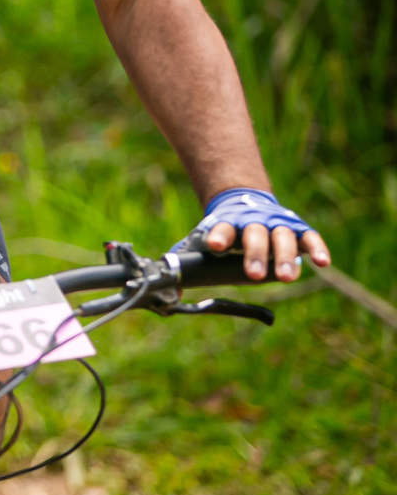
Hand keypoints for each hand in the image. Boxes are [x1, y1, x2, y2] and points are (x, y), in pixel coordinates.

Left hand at [196, 188, 331, 283]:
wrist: (245, 201)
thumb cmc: (225, 233)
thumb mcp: (203, 242)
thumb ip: (189, 265)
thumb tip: (171, 293)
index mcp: (228, 223)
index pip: (222, 229)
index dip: (219, 237)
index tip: (216, 247)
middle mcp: (253, 222)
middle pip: (255, 235)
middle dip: (255, 254)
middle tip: (254, 275)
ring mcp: (277, 223)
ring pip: (282, 237)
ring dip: (284, 256)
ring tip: (286, 277)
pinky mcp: (297, 228)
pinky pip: (309, 238)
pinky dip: (316, 248)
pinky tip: (322, 262)